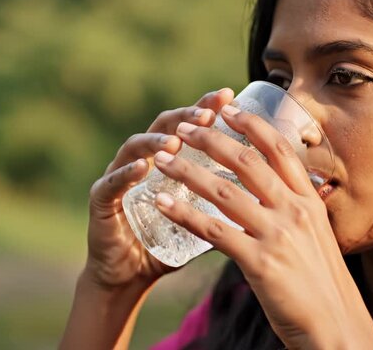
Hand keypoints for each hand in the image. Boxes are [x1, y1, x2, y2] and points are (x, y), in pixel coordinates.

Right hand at [83, 88, 234, 289]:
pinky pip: (111, 183)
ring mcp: (120, 176)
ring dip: (157, 140)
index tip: (230, 96)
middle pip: (163, 125)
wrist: (131, 276)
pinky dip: (126, 173)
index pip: (189, 124)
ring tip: (178, 140)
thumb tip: (270, 190)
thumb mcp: (204, 217)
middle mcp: (144, 159)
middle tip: (207, 113)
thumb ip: (228, 200)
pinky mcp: (101, 200)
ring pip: (135, 146)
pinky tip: (143, 167)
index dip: (207, 107)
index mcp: (170, 158)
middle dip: (186, 115)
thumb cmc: (169, 243)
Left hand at [151, 105, 372, 348]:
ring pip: (224, 191)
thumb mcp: (318, 236)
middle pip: (246, 162)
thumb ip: (296, 211)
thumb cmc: (323, 283)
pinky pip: (213, 230)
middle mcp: (294, 210)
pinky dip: (184, 213)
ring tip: (163, 160)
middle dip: (211, 140)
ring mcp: (277, 235)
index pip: (279, 150)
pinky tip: (163, 203)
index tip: (229, 110)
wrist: (335, 325)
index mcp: (309, 201)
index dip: (252, 125)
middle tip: (184, 128)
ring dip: (188, 171)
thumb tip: (275, 193)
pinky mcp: (259, 262)